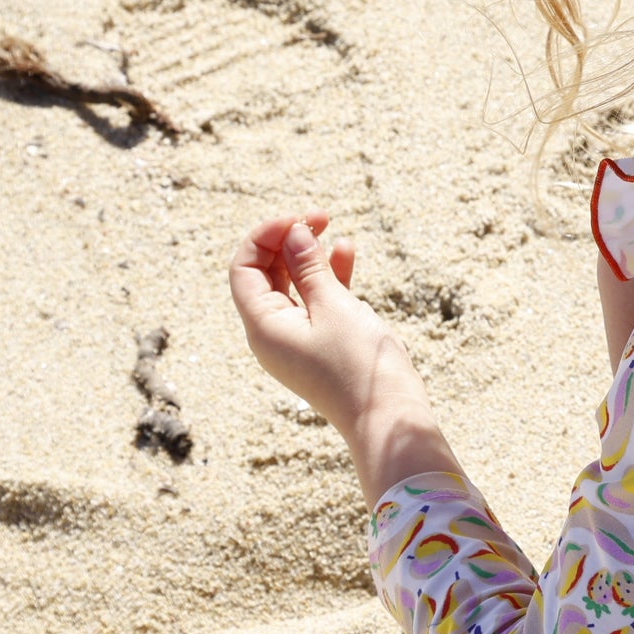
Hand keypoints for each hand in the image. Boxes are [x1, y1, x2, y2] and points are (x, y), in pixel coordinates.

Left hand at [227, 211, 412, 428]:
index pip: (244, 268)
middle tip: (320, 217)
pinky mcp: (323, 343)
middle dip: (288, 241)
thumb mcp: (334, 307)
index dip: (265, 236)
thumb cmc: (359, 365)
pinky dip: (329, 276)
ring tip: (333, 229)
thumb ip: (309, 267)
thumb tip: (293, 233)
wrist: (389, 417)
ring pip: (293, 285)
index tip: (298, 219)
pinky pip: (317, 301)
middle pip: (266, 274)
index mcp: (263, 326)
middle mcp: (273, 333)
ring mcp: (298, 339)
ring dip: (310, 255)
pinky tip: (347, 252)